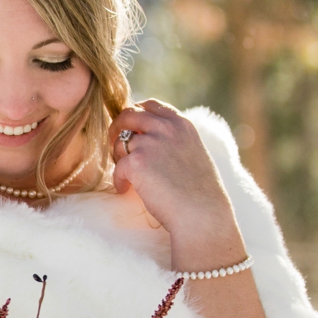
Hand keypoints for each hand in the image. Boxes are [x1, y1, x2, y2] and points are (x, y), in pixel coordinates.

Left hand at [108, 99, 246, 267]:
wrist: (202, 212)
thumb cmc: (198, 191)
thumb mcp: (191, 153)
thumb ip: (172, 140)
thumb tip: (144, 138)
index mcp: (182, 124)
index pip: (150, 105)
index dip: (134, 114)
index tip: (129, 128)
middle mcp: (166, 128)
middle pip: (128, 115)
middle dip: (117, 128)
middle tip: (115, 146)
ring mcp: (151, 143)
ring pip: (119, 142)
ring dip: (118, 157)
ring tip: (127, 174)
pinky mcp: (137, 161)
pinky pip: (117, 167)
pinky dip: (119, 180)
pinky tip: (126, 189)